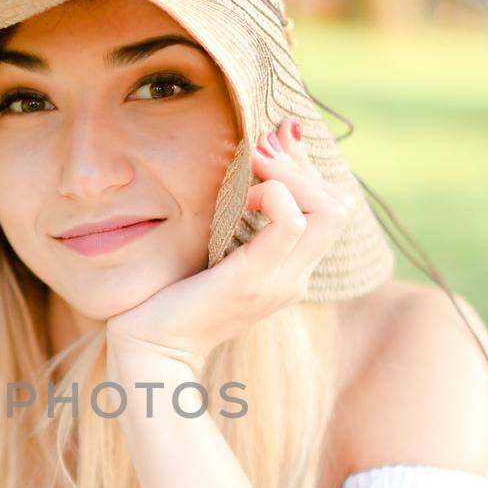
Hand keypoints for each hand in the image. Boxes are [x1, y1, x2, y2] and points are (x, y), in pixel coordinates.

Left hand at [106, 117, 355, 367]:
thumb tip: (255, 157)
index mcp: (289, 271)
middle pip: (338, 208)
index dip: (308, 167)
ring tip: (252, 166)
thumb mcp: (212, 246)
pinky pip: (289, 224)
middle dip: (302, 166)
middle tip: (261, 147)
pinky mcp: (252, 280)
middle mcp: (294, 278)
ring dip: (290, 175)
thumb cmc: (171, 295)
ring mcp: (278, 282)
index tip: (276, 137)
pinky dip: (272, 194)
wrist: (150, 350)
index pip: (331, 209)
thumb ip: (236, 213)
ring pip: (326, 212)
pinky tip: (241, 196)